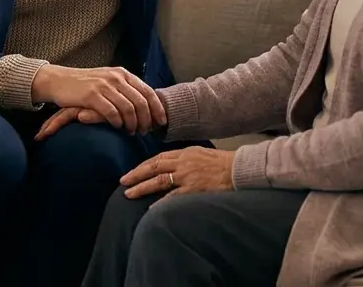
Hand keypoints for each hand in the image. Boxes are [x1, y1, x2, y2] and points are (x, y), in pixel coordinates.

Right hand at [30, 64, 166, 134]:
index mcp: (123, 74)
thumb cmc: (86, 85)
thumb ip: (125, 89)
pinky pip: (112, 112)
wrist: (60, 80)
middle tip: (145, 132)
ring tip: (131, 132)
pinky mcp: (92, 95)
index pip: (147, 91)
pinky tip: (117, 127)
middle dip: (146, 120)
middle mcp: (116, 78)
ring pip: (128, 108)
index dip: (157, 108)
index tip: (161, 122)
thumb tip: (145, 105)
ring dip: (132, 123)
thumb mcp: (108, 81)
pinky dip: (117, 122)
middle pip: (141, 102)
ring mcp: (104, 86)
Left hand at [120, 147, 234, 199]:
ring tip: (129, 194)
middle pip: (154, 166)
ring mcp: (187, 176)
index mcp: (186, 153)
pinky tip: (150, 209)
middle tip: (123, 181)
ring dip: (142, 187)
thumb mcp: (203, 154)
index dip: (144, 165)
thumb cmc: (224, 163)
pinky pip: (172, 197)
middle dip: (136, 174)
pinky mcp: (193, 189)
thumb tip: (175, 166)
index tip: (134, 171)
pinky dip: (160, 202)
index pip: (160, 157)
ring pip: (159, 180)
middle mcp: (183, 162)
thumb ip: (188, 159)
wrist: (239, 169)